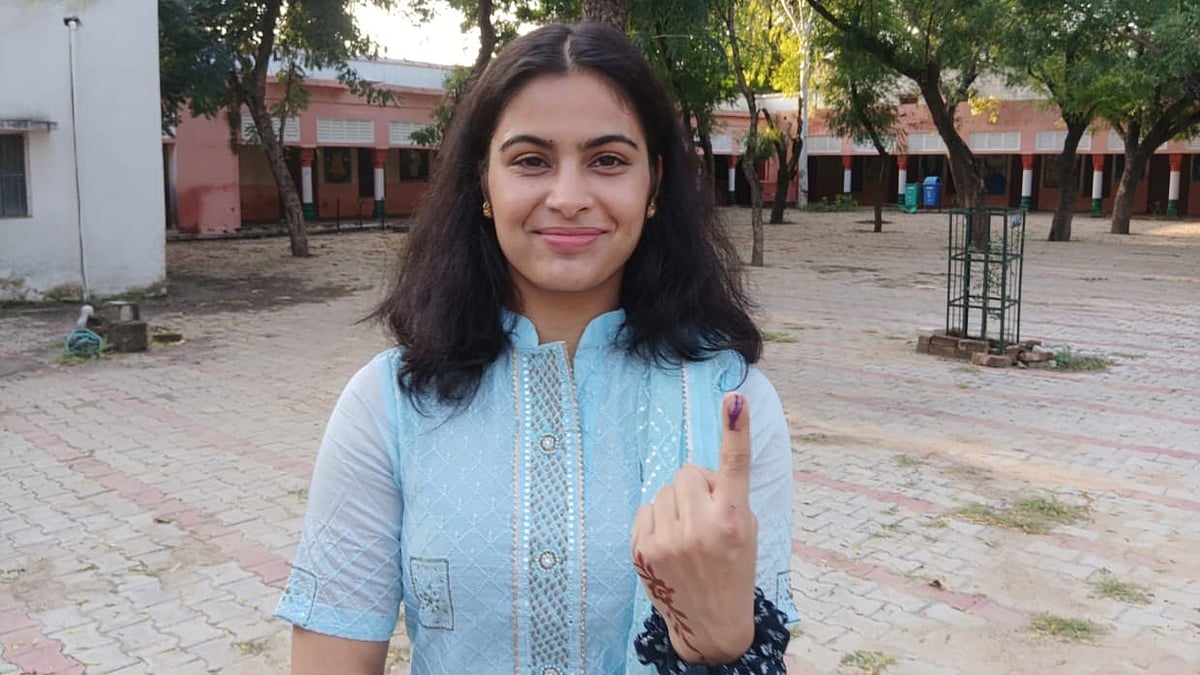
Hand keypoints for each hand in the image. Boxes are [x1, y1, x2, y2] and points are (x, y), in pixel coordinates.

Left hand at [631, 392, 757, 664]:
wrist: (712, 623)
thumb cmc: (734, 568)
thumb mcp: (747, 530)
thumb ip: (727, 496)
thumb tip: (693, 472)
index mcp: (734, 519)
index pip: (735, 465)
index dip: (736, 429)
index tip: (734, 399)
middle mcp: (701, 527)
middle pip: (687, 472)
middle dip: (696, 487)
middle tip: (706, 515)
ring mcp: (668, 541)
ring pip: (665, 490)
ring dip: (676, 504)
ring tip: (689, 535)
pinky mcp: (643, 551)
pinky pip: (647, 508)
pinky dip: (658, 520)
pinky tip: (670, 544)